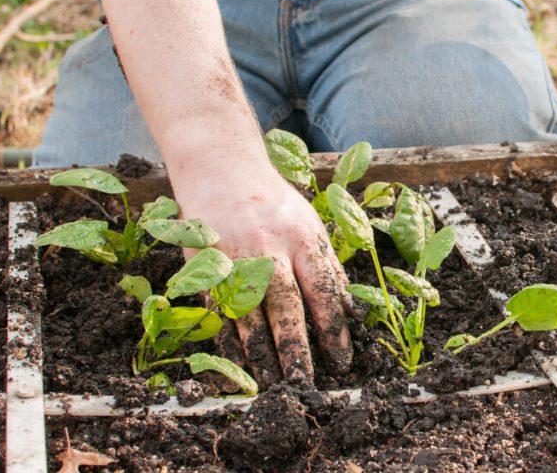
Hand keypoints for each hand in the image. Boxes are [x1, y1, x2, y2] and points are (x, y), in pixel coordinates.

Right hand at [174, 168, 352, 385]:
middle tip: (304, 383)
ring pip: (248, 312)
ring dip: (260, 352)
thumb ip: (329, 267)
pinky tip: (238, 363)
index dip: (333, 329)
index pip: (322, 289)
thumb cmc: (275, 205)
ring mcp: (233, 257)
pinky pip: (219, 308)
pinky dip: (228, 338)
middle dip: (295, 347)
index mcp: (302, 237)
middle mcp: (268, 247)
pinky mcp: (205, 264)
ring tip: (271, 383)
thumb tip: (351, 311)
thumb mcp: (311, 226)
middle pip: (284, 304)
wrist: (221, 172)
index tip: (342, 361)